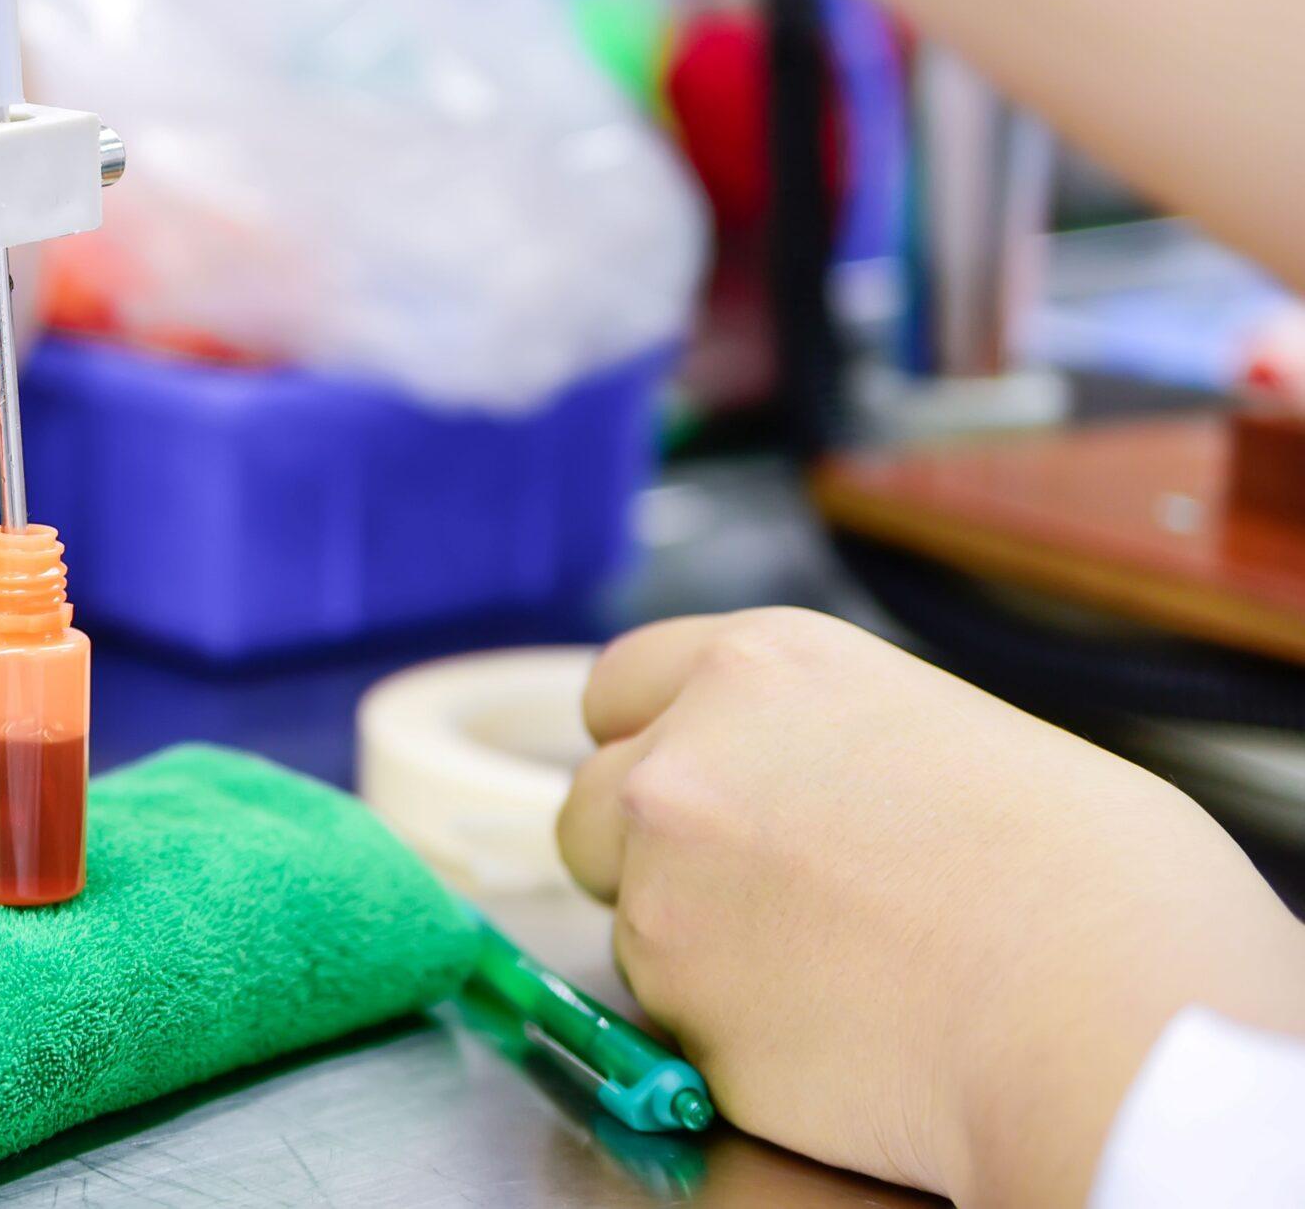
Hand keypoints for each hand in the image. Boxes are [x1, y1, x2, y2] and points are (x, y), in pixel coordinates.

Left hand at [558, 608, 1304, 1206]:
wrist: (1107, 1011)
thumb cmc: (1088, 872)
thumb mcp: (940, 726)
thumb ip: (823, 741)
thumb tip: (809, 786)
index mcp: (758, 666)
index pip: (618, 686)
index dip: (652, 740)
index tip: (688, 784)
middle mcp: (680, 763)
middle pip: (593, 807)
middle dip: (647, 849)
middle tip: (759, 896)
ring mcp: (662, 892)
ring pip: (632, 923)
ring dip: (697, 947)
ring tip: (836, 971)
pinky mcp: (677, 1013)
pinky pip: (680, 1024)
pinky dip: (735, 1034)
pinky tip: (841, 1033)